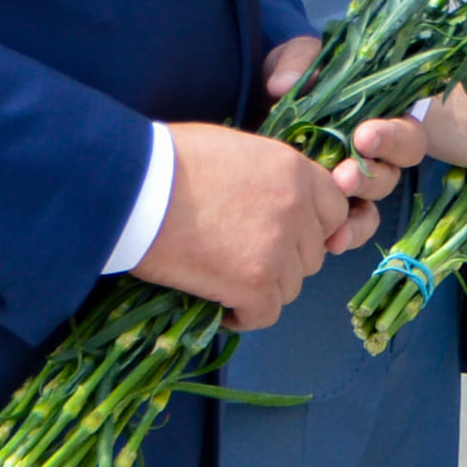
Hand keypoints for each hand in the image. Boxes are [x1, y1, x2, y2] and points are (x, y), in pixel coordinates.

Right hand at [138, 118, 359, 330]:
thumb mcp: (237, 150)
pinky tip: (223, 307)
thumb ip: (272, 176)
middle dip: (286, 259)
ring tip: (228, 279)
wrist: (132, 187)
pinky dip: (245, 315)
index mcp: (296, 171)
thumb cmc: (170, 161)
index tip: (281, 235)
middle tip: (246, 258)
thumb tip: (276, 199)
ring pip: (292, 285)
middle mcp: (298, 208)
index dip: (308, 228)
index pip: (334, 210)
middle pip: (313, 252)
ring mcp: (279, 247)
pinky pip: (265, 314)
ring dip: (264, 287)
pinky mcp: (254, 282)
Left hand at [257, 33, 423, 251]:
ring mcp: (356, 186)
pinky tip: (330, 242)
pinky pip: (351, 229)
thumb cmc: (296, 82)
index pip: (406, 134)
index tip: (363, 136)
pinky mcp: (331, 209)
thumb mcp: (298, 59)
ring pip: (373, 205)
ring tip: (331, 216)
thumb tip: (284, 86)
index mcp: (382, 119)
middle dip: (370, 177)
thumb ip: (297, 61)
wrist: (260, 113)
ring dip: (357, 213)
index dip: (391, 137)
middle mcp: (376, 156)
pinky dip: (345, 236)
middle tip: (343, 177)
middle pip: (393, 174)